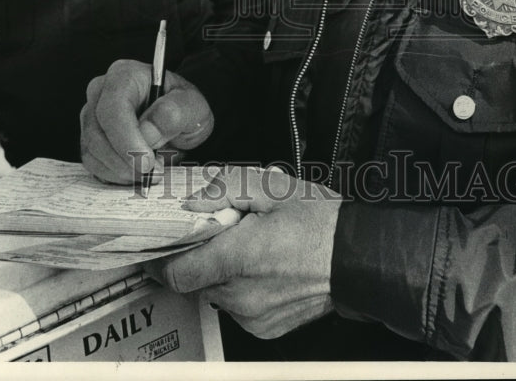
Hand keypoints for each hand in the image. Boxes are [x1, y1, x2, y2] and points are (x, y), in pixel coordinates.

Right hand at [81, 59, 213, 183]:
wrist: (177, 119)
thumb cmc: (182, 107)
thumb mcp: (192, 106)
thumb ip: (175, 113)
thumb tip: (147, 131)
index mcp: (125, 75)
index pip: (113, 108)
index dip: (126, 138)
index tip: (146, 161)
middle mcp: (102, 92)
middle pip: (97, 132)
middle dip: (125, 159)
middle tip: (154, 172)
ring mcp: (92, 116)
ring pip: (92, 150)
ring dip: (121, 170)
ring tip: (150, 172)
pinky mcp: (89, 138)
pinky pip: (93, 163)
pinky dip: (114, 175)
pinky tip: (136, 172)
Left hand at [151, 166, 342, 338]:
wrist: (357, 257)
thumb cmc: (320, 222)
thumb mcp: (270, 187)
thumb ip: (224, 188)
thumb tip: (194, 200)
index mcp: (238, 259)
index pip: (177, 273)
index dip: (162, 260)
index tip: (158, 247)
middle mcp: (242, 295)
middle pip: (195, 280)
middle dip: (201, 255)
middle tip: (223, 233)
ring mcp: (253, 316)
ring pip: (215, 292)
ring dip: (222, 271)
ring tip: (250, 247)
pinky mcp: (265, 327)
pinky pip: (236, 307)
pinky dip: (240, 287)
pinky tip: (262, 266)